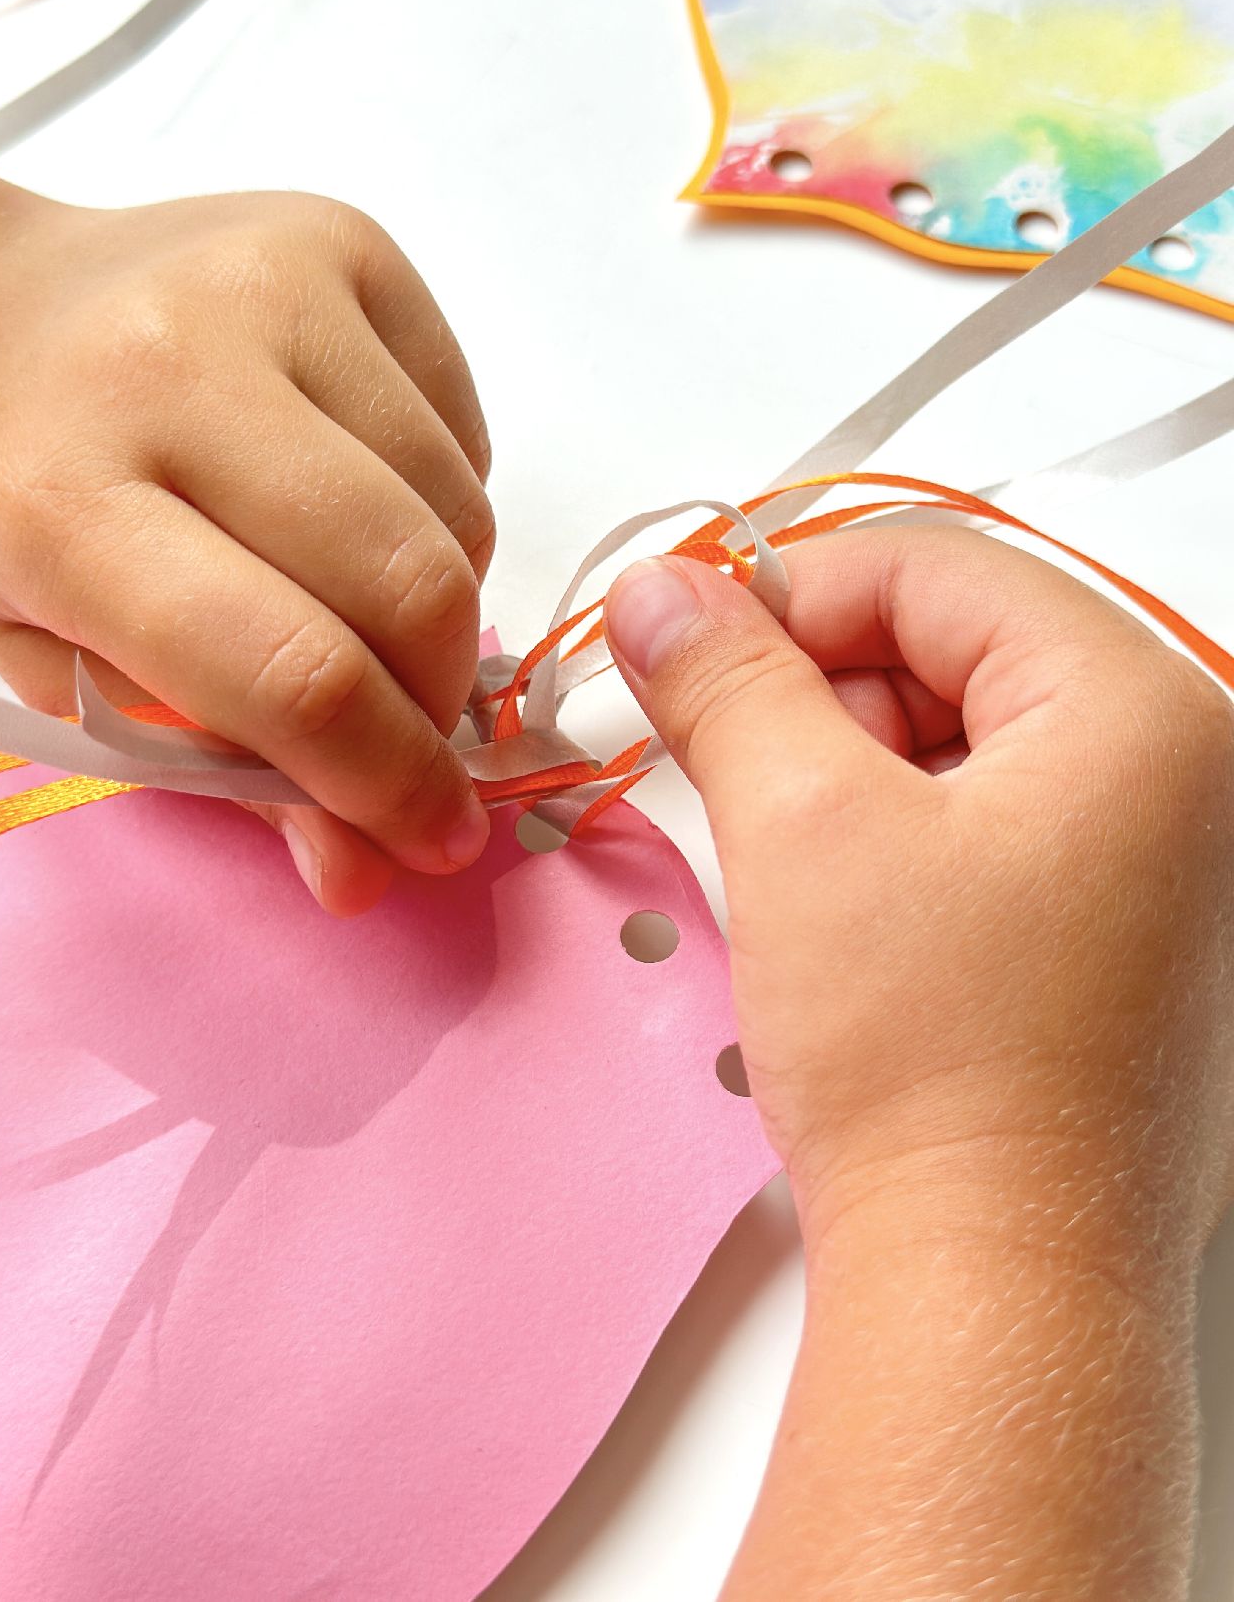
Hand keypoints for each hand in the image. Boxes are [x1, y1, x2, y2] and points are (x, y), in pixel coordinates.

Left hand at [0, 163, 494, 915]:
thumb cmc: (14, 508)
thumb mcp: (68, 665)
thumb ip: (218, 771)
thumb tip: (367, 873)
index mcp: (64, 505)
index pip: (290, 674)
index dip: (389, 781)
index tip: (434, 837)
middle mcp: (173, 369)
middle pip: (409, 587)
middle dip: (439, 699)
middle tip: (415, 732)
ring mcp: (271, 285)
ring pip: (458, 511)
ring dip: (441, 599)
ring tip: (360, 597)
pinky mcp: (345, 239)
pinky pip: (466, 429)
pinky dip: (445, 504)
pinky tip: (363, 495)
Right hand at [606, 529, 1233, 1598]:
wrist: (993, 1283)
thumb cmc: (949, 1085)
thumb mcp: (801, 828)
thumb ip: (725, 678)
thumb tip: (670, 595)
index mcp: (1143, 712)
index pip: (933, 568)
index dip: (787, 589)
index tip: (691, 632)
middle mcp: (1184, 775)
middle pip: (956, 643)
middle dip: (820, 687)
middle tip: (726, 750)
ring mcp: (1163, 860)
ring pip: (965, 734)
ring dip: (852, 763)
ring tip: (794, 857)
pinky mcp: (1121, 927)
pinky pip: (991, 818)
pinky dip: (899, 829)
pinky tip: (846, 902)